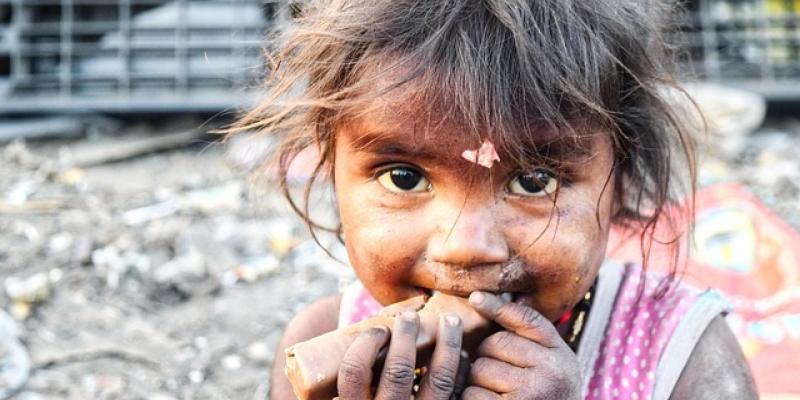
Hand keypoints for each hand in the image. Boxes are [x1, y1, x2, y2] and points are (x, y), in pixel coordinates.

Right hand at [336, 310, 469, 398]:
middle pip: (399, 371)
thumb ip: (347, 381)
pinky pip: (457, 393)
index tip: (377, 329)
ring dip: (448, 344)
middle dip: (407, 335)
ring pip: (439, 379)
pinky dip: (462, 369)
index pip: (354, 371)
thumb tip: (337, 341)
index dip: (366, 343)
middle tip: (410, 316)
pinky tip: (462, 352)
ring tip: (450, 321)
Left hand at [463, 292, 580, 399]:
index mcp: (561, 356)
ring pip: (478, 370)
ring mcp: (530, 395)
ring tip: (499, 394)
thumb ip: (528, 331)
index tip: (475, 297)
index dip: (498, 309)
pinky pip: (472, 395)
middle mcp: (550, 374)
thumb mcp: (553, 361)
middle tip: (502, 375)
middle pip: (493, 345)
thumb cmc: (550, 394)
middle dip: (487, 357)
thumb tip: (479, 298)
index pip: (522, 322)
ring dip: (477, 381)